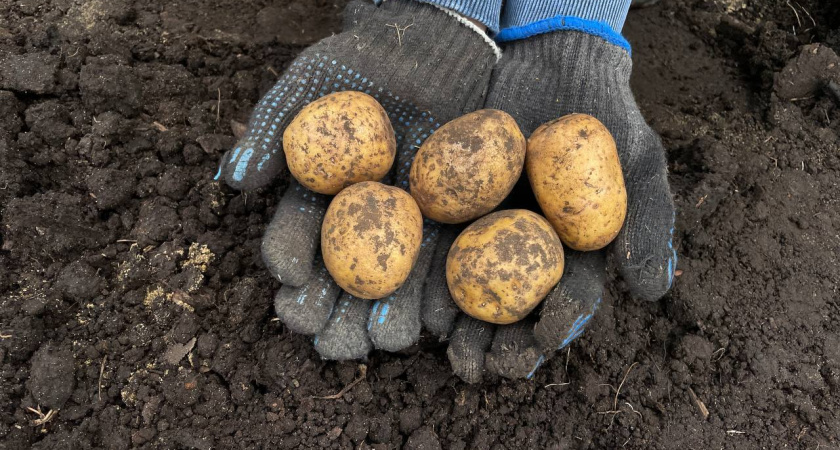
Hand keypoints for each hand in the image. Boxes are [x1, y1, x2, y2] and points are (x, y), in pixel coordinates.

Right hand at [215, 0, 497, 359]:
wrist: (438, 48)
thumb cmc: (366, 59)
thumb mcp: (313, 81)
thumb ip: (273, 124)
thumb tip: (234, 179)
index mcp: (318, 198)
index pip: (294, 237)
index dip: (288, 260)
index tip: (287, 282)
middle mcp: (358, 222)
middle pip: (341, 277)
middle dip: (333, 312)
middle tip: (328, 338)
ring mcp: (407, 228)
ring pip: (394, 284)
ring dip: (387, 318)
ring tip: (386, 340)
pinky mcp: (454, 226)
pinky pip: (447, 266)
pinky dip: (444, 296)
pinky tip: (440, 318)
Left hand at [423, 30, 676, 380]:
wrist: (545, 66)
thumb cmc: (600, 119)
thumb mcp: (636, 160)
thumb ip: (648, 221)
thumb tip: (654, 290)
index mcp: (571, 257)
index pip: (567, 301)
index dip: (557, 325)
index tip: (544, 340)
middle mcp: (524, 258)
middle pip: (512, 313)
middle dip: (498, 346)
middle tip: (484, 365)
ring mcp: (482, 238)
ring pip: (468, 293)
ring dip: (455, 327)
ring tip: (444, 348)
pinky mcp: (445, 213)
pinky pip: (430, 248)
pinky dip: (419, 276)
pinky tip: (408, 298)